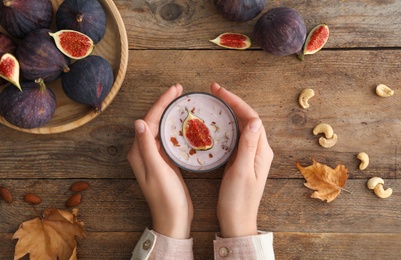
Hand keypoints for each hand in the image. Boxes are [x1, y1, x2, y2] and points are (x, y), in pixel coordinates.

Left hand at [127, 84, 192, 238]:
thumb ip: (147, 147)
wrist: (173, 218)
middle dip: (166, 104)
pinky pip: (168, 139)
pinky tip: (185, 124)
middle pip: (154, 121)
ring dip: (170, 114)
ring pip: (161, 128)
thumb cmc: (166, 197)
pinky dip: (175, 128)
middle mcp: (144, 151)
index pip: (149, 120)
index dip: (161, 103)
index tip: (175, 90)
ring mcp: (155, 156)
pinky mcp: (165, 161)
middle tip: (180, 91)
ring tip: (183, 103)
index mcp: (139, 152)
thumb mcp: (157, 171)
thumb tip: (139, 121)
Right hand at [211, 83, 273, 237]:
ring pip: (242, 126)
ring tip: (214, 102)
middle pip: (248, 119)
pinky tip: (217, 124)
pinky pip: (237, 137)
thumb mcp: (241, 172)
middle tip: (214, 91)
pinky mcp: (243, 161)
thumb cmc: (238, 200)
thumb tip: (254, 119)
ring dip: (230, 112)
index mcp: (261, 151)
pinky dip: (227, 126)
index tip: (218, 91)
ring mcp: (252, 155)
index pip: (251, 118)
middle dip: (232, 102)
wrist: (238, 222)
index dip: (236, 101)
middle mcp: (260, 150)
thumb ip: (248, 145)